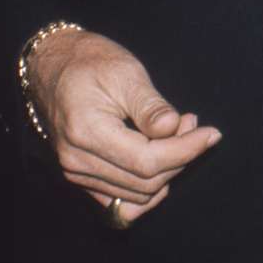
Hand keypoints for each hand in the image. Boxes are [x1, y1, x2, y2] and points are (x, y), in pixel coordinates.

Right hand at [25, 27, 221, 224]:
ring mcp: (76, 172)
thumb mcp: (125, 72)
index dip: (185, 151)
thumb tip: (176, 128)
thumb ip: (151, 106)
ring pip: (137, 194)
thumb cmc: (89, 61)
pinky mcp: (80, 175)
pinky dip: (147, 187)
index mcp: (87, 133)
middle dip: (180, 157)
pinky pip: (120, 201)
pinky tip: (161, 160)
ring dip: (167, 170)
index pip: (147, 162)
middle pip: (145, 182)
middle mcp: (78, 161)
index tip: (210, 134)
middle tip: (192, 123)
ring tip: (178, 133)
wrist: (51, 64)